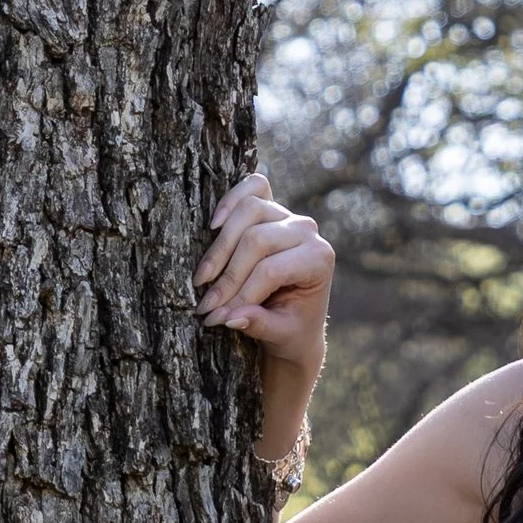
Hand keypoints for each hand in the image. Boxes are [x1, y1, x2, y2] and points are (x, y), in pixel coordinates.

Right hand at [194, 170, 333, 373]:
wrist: (296, 317)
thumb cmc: (292, 326)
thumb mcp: (281, 335)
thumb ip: (258, 325)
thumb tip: (227, 318)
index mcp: (319, 260)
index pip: (270, 271)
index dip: (239, 294)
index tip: (216, 317)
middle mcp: (307, 231)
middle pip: (256, 239)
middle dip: (227, 275)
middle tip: (206, 304)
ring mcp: (288, 214)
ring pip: (249, 211)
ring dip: (221, 246)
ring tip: (203, 277)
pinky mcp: (271, 206)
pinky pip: (253, 187)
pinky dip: (231, 200)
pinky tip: (214, 225)